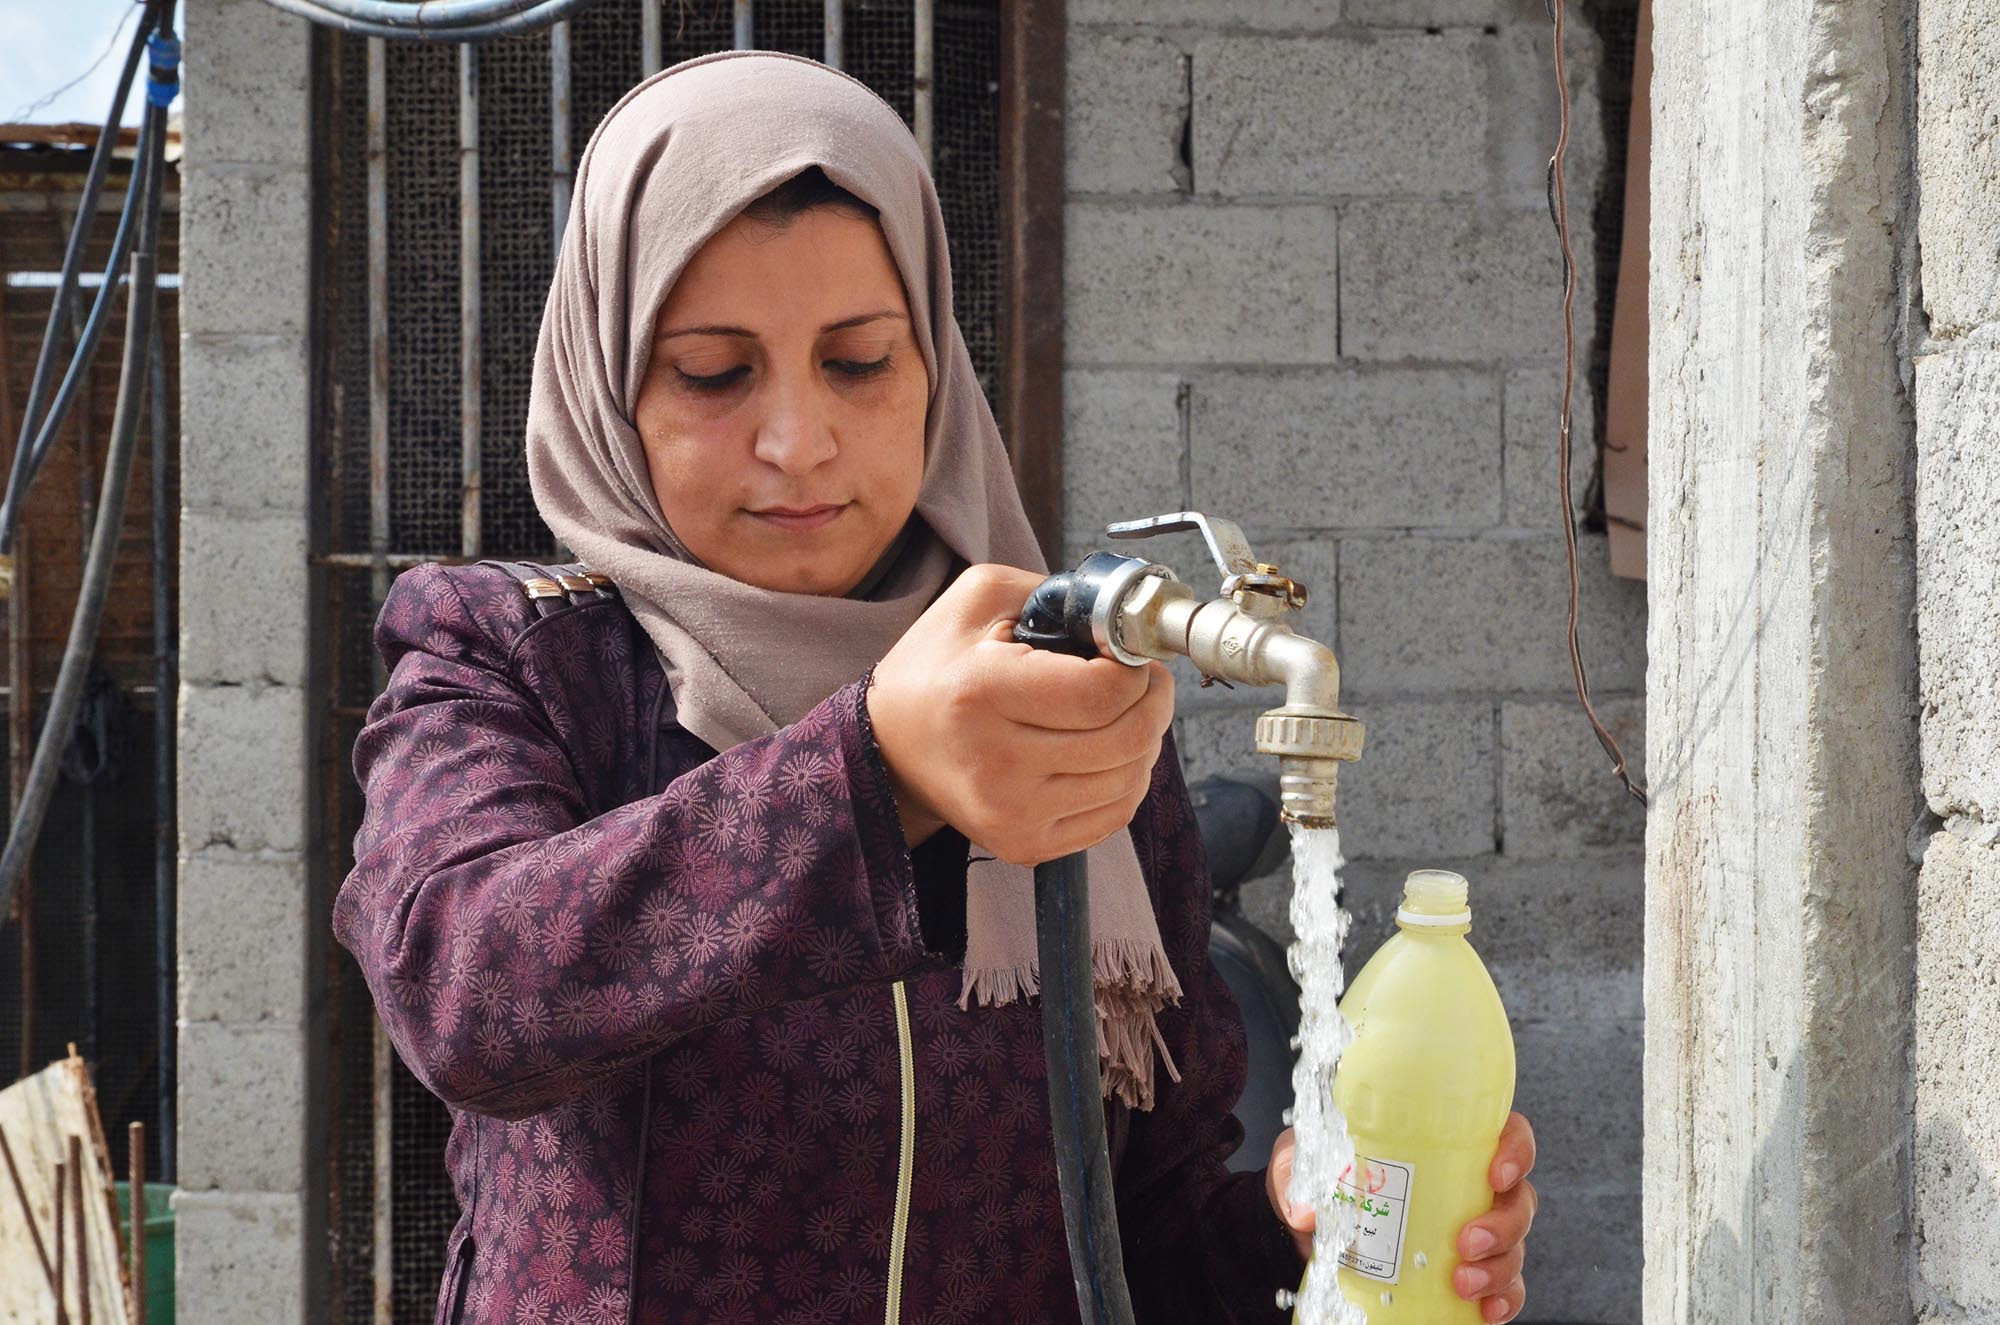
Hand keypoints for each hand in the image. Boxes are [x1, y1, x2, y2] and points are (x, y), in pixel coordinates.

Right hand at [867, 563, 1174, 862]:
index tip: (1128, 654)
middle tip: (1143, 679)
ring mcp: (1010, 813)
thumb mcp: (982, 598)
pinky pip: (1115, 815)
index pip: (1102, 694)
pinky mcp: (1023, 844)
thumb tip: (1127, 620)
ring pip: (1131, 780)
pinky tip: (1104, 752)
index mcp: (981, 693)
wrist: (889, 746)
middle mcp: (994, 763)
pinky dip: (1126, 778)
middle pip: (1127, 740)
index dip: (1136, 670)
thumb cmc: (938, 666)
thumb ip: (1061, 595)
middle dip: (1154, 700)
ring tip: (1120, 713)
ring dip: (1144, 739)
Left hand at [1265, 1113, 1537, 1322]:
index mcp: (1448, 1143)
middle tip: (1466, 1241)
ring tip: (1461, 1282)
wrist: (1315, 1224)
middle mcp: (1472, 1184)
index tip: (1495, 1172)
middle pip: (1518, 1198)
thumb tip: (1305, 1211)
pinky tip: (1485, 1309)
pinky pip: (1506, 1286)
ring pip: (1514, 1245)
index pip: (1506, 1135)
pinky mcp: (1471, 1268)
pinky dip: (1502, 1299)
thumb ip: (1306, 1174)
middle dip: (1503, 1224)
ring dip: (1498, 1267)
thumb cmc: (1327, 1175)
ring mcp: (1478, 1229)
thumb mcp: (1311, 1161)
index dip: (1515, 1151)